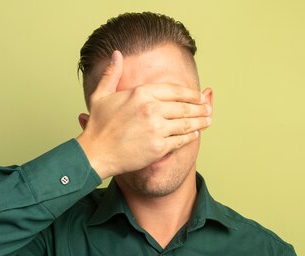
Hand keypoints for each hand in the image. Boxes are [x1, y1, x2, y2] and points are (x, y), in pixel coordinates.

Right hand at [77, 50, 211, 178]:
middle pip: (185, 107)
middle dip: (200, 108)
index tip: (199, 96)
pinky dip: (191, 137)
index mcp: (141, 93)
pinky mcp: (159, 147)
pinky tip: (196, 134)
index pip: (175, 90)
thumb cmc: (98, 126)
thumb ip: (112, 74)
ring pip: (187, 123)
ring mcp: (157, 128)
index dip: (191, 94)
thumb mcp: (101, 95)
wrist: (96, 153)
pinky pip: (181, 140)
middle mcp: (151, 109)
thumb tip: (117, 54)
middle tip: (208, 109)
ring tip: (208, 120)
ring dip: (201, 122)